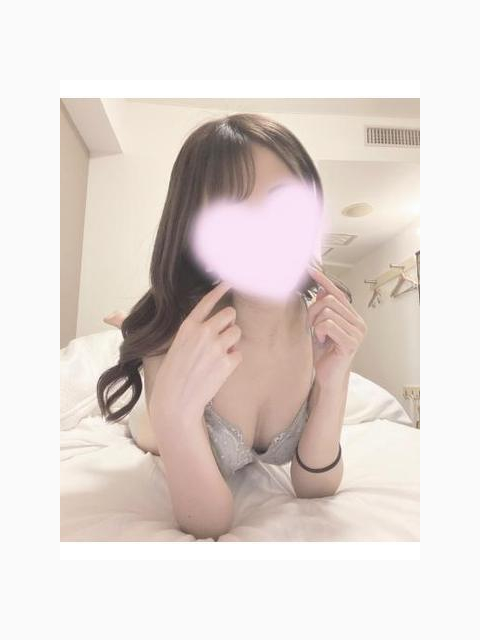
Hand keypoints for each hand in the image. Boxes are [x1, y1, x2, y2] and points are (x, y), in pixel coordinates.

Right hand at [148, 280, 242, 425]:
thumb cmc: (173, 375)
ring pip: (236, 332)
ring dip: (232, 342)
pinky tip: (220, 370)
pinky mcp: (227, 362)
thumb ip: (194, 332)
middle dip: (229, 323)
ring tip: (219, 356)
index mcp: (187, 326)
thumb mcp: (176, 346)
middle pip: (229, 314)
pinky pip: (239, 354)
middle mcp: (203, 332)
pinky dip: (233, 361)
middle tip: (222, 337)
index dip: (219, 290)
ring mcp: (216, 347)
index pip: (207, 302)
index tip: (229, 281)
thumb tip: (214, 326)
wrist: (176, 401)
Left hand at [306, 266, 366, 387]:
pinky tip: (321, 341)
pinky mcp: (351, 342)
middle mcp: (359, 322)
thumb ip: (322, 309)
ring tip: (318, 336)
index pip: (337, 293)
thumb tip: (320, 289)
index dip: (324, 280)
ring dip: (315, 324)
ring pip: (326, 312)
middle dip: (313, 312)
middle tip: (311, 326)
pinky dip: (319, 332)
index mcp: (353, 316)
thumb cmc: (323, 353)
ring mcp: (357, 332)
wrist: (327, 377)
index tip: (310, 269)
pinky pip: (328, 325)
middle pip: (328, 300)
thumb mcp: (319, 326)